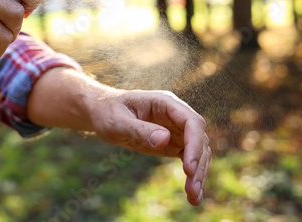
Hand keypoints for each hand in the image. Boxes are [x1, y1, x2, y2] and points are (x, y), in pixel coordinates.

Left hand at [28, 68, 210, 205]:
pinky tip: (192, 194)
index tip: (188, 168)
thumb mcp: (117, 121)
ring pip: (198, 151)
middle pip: (199, 138)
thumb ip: (139, 129)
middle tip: (192, 190)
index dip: (194, 144)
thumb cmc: (108, 112)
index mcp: (165, 102)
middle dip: (199, 164)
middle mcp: (175, 115)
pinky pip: (189, 158)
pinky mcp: (173, 143)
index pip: (191, 121)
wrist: (102, 113)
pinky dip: (193, 175)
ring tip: (194, 198)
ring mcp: (176, 129)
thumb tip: (164, 140)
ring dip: (199, 174)